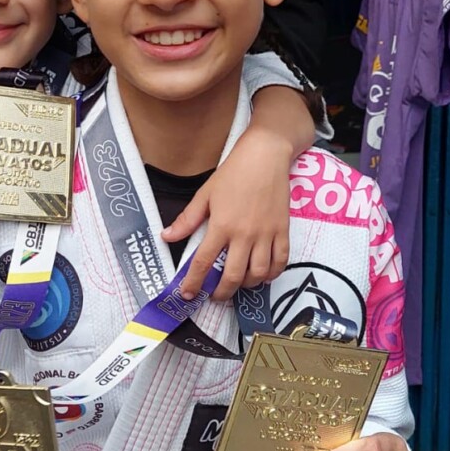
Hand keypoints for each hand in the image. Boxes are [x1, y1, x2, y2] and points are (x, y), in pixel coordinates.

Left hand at [162, 128, 292, 300]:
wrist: (266, 155)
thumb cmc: (234, 172)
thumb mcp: (205, 193)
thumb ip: (187, 219)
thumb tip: (167, 237)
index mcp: (222, 225)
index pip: (204, 262)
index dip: (194, 283)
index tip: (187, 294)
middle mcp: (244, 234)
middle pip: (232, 276)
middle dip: (221, 293)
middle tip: (215, 295)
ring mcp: (266, 234)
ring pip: (258, 274)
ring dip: (245, 285)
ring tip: (237, 283)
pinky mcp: (282, 231)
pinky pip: (280, 262)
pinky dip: (271, 275)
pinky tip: (261, 275)